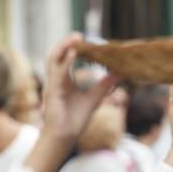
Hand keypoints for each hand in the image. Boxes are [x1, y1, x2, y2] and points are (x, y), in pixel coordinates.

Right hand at [25, 34, 118, 171]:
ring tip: (76, 38)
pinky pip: (57, 73)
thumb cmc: (75, 119)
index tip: (87, 39)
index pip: (66, 57)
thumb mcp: (94, 98)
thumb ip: (105, 85)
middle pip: (57, 54)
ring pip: (53, 59)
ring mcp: (52, 84)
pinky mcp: (52, 91)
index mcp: (64, 79)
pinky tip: (73, 54)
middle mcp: (56, 78)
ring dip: (63, 47)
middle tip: (80, 34)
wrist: (65, 137)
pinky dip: (65, 62)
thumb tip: (119, 74)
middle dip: (66, 42)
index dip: (74, 47)